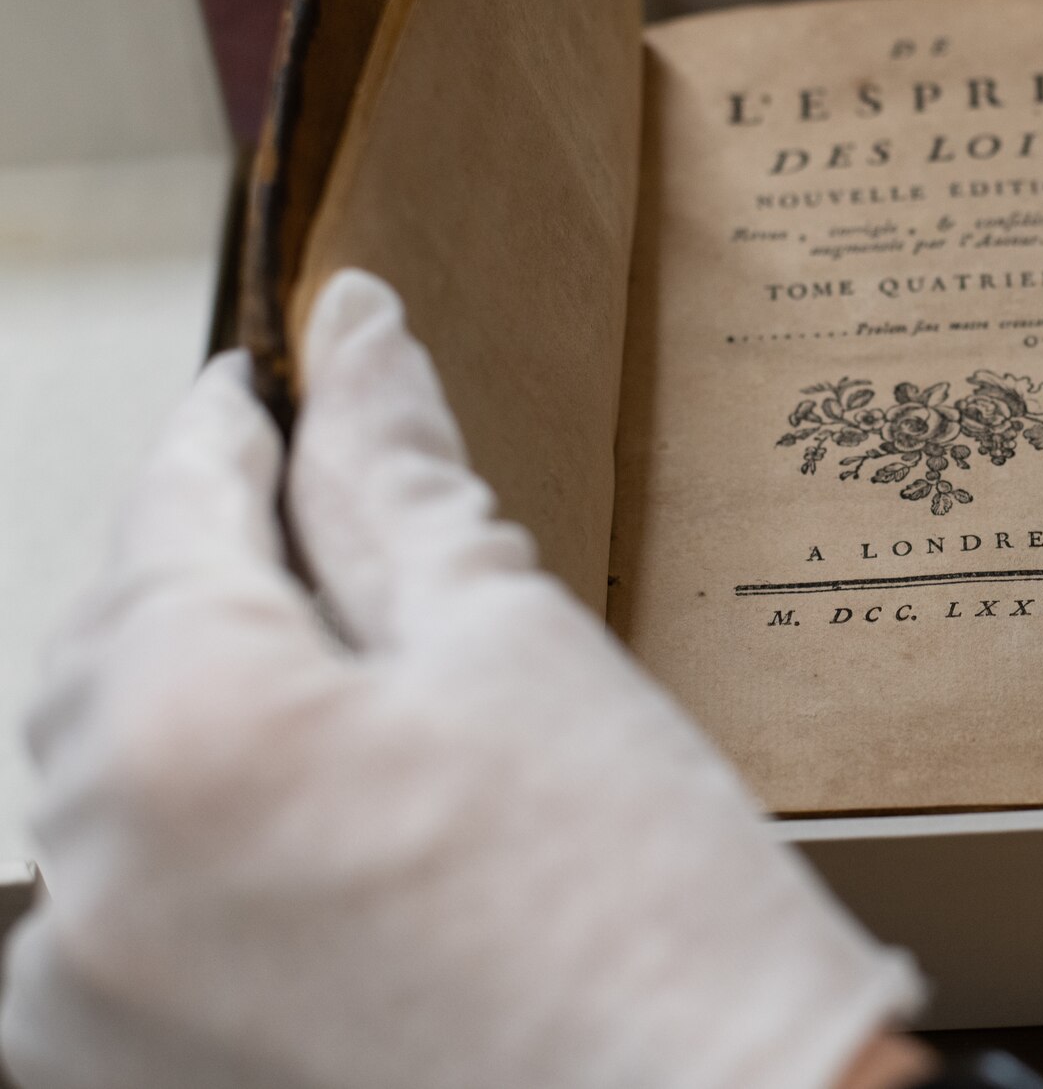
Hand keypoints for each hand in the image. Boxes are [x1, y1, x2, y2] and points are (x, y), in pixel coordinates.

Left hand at [0, 270, 923, 1088]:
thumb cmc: (644, 919)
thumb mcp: (519, 649)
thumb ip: (397, 482)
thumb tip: (361, 341)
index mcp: (182, 734)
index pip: (172, 512)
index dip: (231, 427)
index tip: (268, 377)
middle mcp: (85, 880)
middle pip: (117, 643)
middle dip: (213, 565)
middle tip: (320, 508)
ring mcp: (87, 1005)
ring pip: (104, 776)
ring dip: (197, 700)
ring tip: (338, 678)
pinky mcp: (122, 1082)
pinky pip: (111, 906)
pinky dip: (188, 830)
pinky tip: (312, 817)